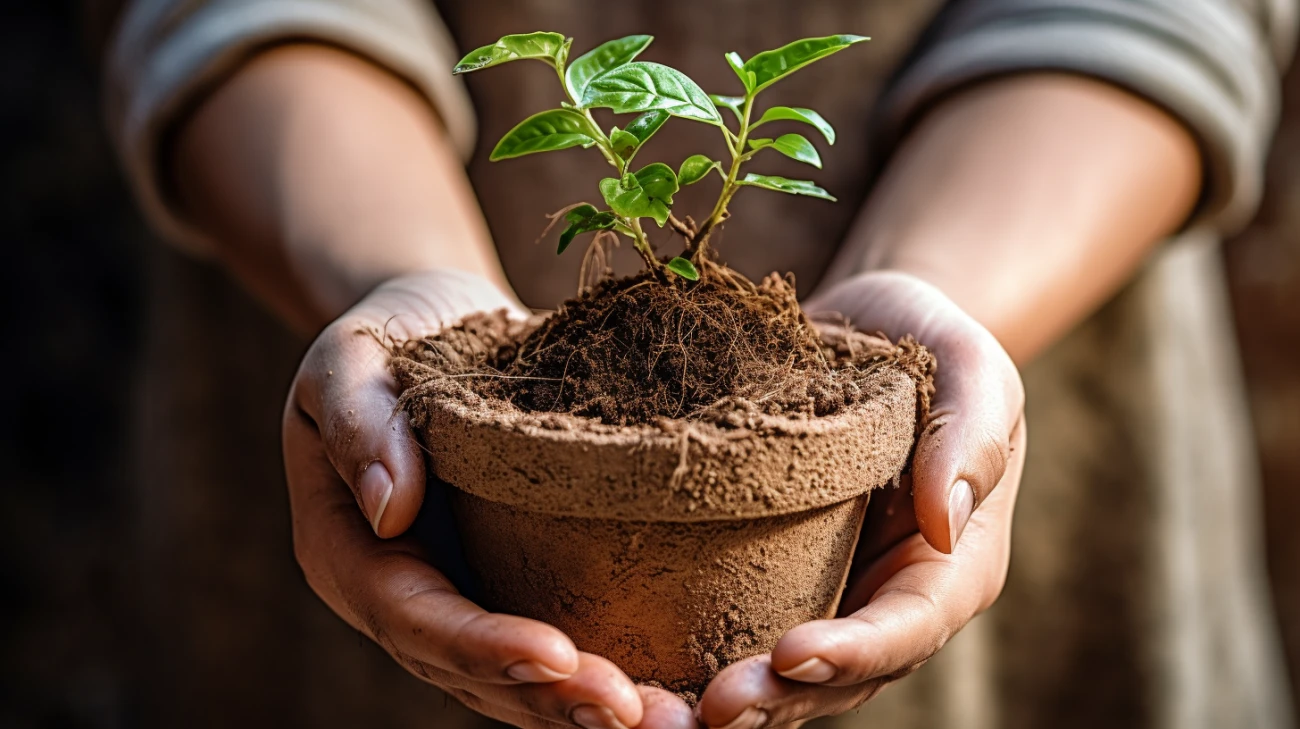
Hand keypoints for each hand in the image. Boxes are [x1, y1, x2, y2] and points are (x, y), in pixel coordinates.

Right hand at [282, 270, 695, 728]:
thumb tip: (388, 505)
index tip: (558, 652)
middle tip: (637, 713)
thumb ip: (358, 420)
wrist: (429, 324)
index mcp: (349, 552)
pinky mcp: (511, 583)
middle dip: (552, 699)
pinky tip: (674, 687)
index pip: (415, 617)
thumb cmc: (386, 335)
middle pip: (473, 672)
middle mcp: (401, 596)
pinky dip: (608, 669)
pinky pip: (553, 647)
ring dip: (587, 706)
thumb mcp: (347, 357)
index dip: (482, 643)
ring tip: (670, 720)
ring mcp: (458, 598)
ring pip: (517, 680)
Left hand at [696, 271, 1024, 727]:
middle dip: (777, 700)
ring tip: (656, 713)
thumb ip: (970, 437)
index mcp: (949, 568)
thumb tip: (944, 522)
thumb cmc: (929, 346)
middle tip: (711, 708)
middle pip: (838, 678)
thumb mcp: (973, 371)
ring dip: (727, 702)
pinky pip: (730, 633)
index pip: (908, 628)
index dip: (853, 650)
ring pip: (781, 679)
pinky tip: (628, 673)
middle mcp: (886, 602)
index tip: (789, 650)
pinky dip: (685, 661)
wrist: (865, 331)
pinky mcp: (768, 580)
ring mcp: (826, 598)